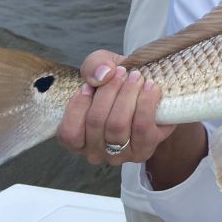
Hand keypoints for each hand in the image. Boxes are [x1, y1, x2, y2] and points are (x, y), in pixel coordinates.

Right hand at [56, 50, 175, 165]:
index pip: (69, 132)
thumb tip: (102, 75)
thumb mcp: (101, 68)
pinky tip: (150, 88)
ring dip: (128, 95)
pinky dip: (146, 103)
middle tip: (122, 72)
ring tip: (137, 77)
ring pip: (117, 125)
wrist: (152, 92)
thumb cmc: (118, 84)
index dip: (80, 104)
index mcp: (77, 140)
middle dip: (110, 91)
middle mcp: (95, 153)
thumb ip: (94, 65)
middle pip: (96, 122)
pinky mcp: (144, 150)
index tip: (94, 83)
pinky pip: (142, 128)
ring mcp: (119, 155)